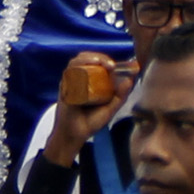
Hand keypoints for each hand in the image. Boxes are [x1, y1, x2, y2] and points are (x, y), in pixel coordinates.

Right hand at [43, 51, 131, 170]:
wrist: (75, 135)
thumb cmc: (91, 122)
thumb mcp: (110, 108)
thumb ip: (120, 96)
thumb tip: (130, 80)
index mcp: (91, 82)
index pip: (98, 64)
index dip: (107, 60)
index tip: (119, 65)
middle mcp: (80, 79)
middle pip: (87, 59)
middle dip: (100, 58)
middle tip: (111, 65)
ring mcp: (71, 82)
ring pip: (77, 62)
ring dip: (89, 59)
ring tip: (101, 63)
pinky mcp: (64, 87)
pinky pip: (69, 72)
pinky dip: (77, 66)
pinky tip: (87, 67)